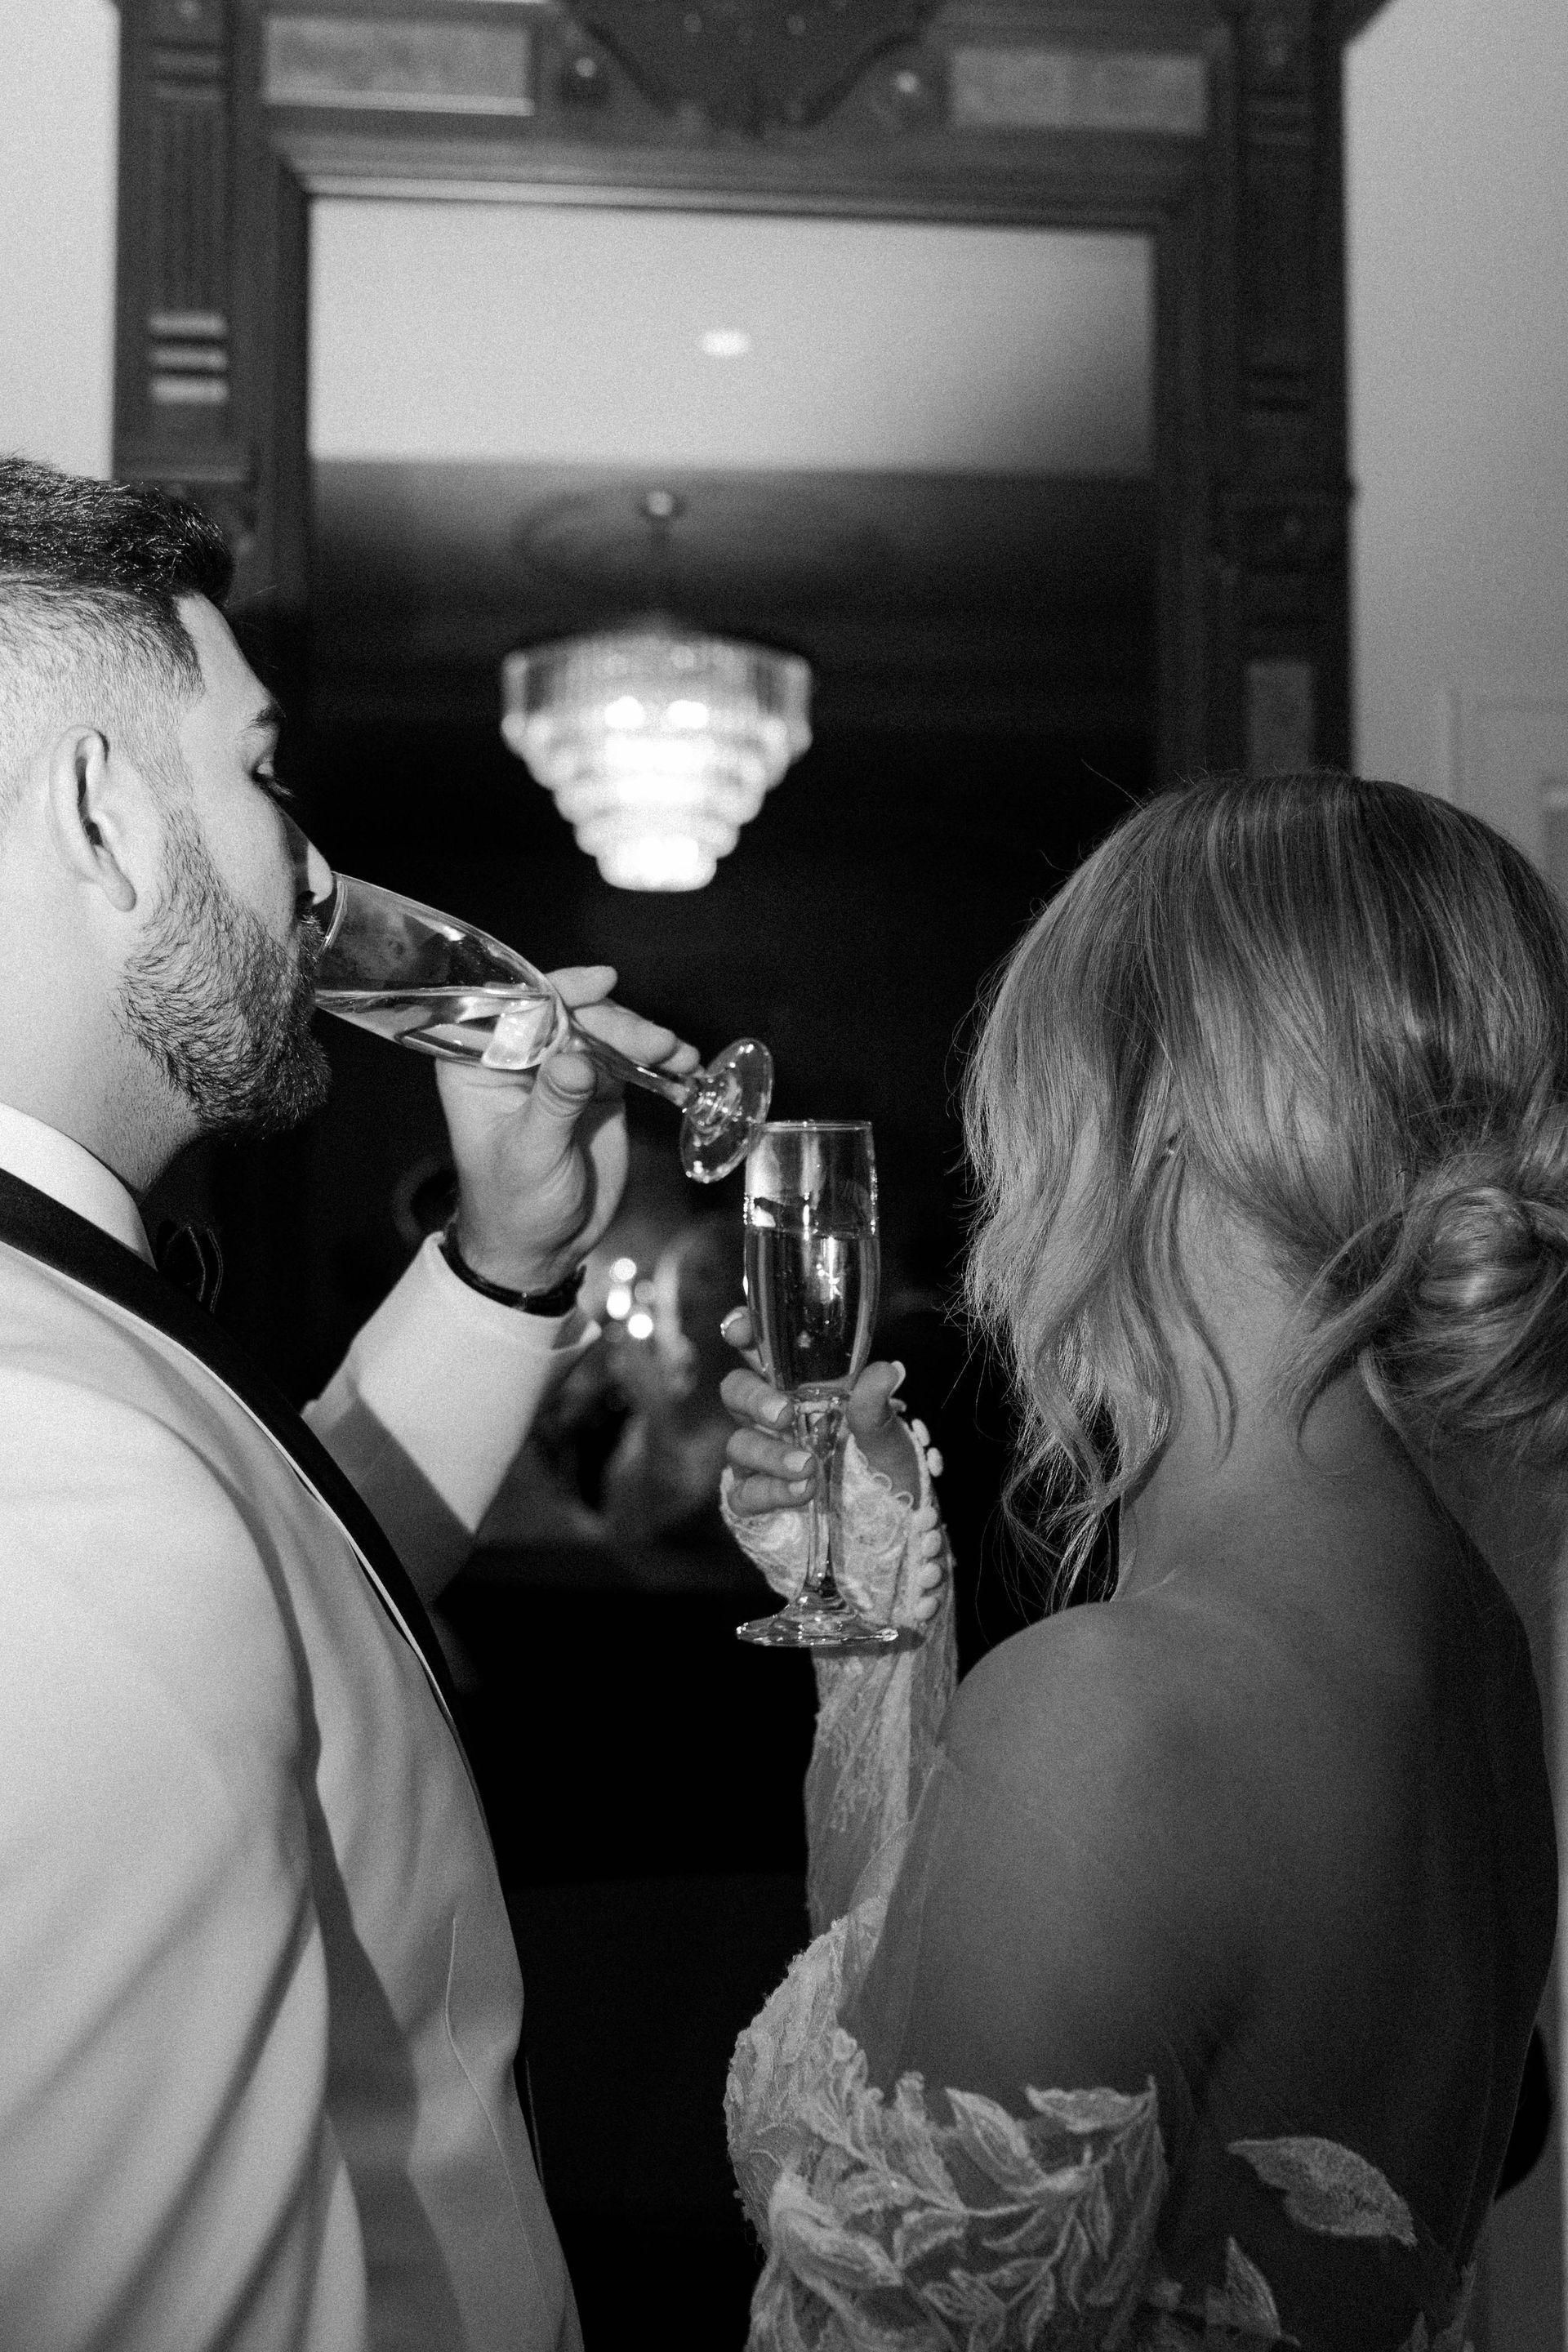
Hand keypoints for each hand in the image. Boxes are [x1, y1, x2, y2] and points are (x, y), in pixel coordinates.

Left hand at [436, 966, 701, 1292]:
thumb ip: (554, 1104)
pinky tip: (684, 1065)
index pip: (516, 1010)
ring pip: (603, 1031)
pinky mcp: (598, 1089)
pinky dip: (658, 1060)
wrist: (542, 1249)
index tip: (601, 984)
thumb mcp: (531, 1155)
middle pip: (569, 1014)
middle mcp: (518, 1058)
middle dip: (615, 1022)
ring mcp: (561, 1070)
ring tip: (679, 1055)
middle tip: (657, 1044)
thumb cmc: (515, 1205)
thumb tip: (578, 1059)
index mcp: (478, 1066)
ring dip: (644, 1038)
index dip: (558, 991)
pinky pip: (629, 1060)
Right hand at [718, 1308, 945, 1625]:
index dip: (743, 1332)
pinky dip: (771, 1490)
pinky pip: (745, 1491)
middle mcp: (775, 1417)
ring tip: (808, 1467)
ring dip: (770, 1453)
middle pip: (736, 1391)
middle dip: (753, 1399)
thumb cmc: (886, 1473)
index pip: (761, 1349)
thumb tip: (886, 1371)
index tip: (740, 1329)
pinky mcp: (756, 1498)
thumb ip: (877, 1406)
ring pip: (739, 1443)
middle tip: (784, 1413)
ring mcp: (762, 1458)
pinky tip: (802, 1492)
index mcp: (802, 1387)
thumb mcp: (889, 1438)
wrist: (890, 1536)